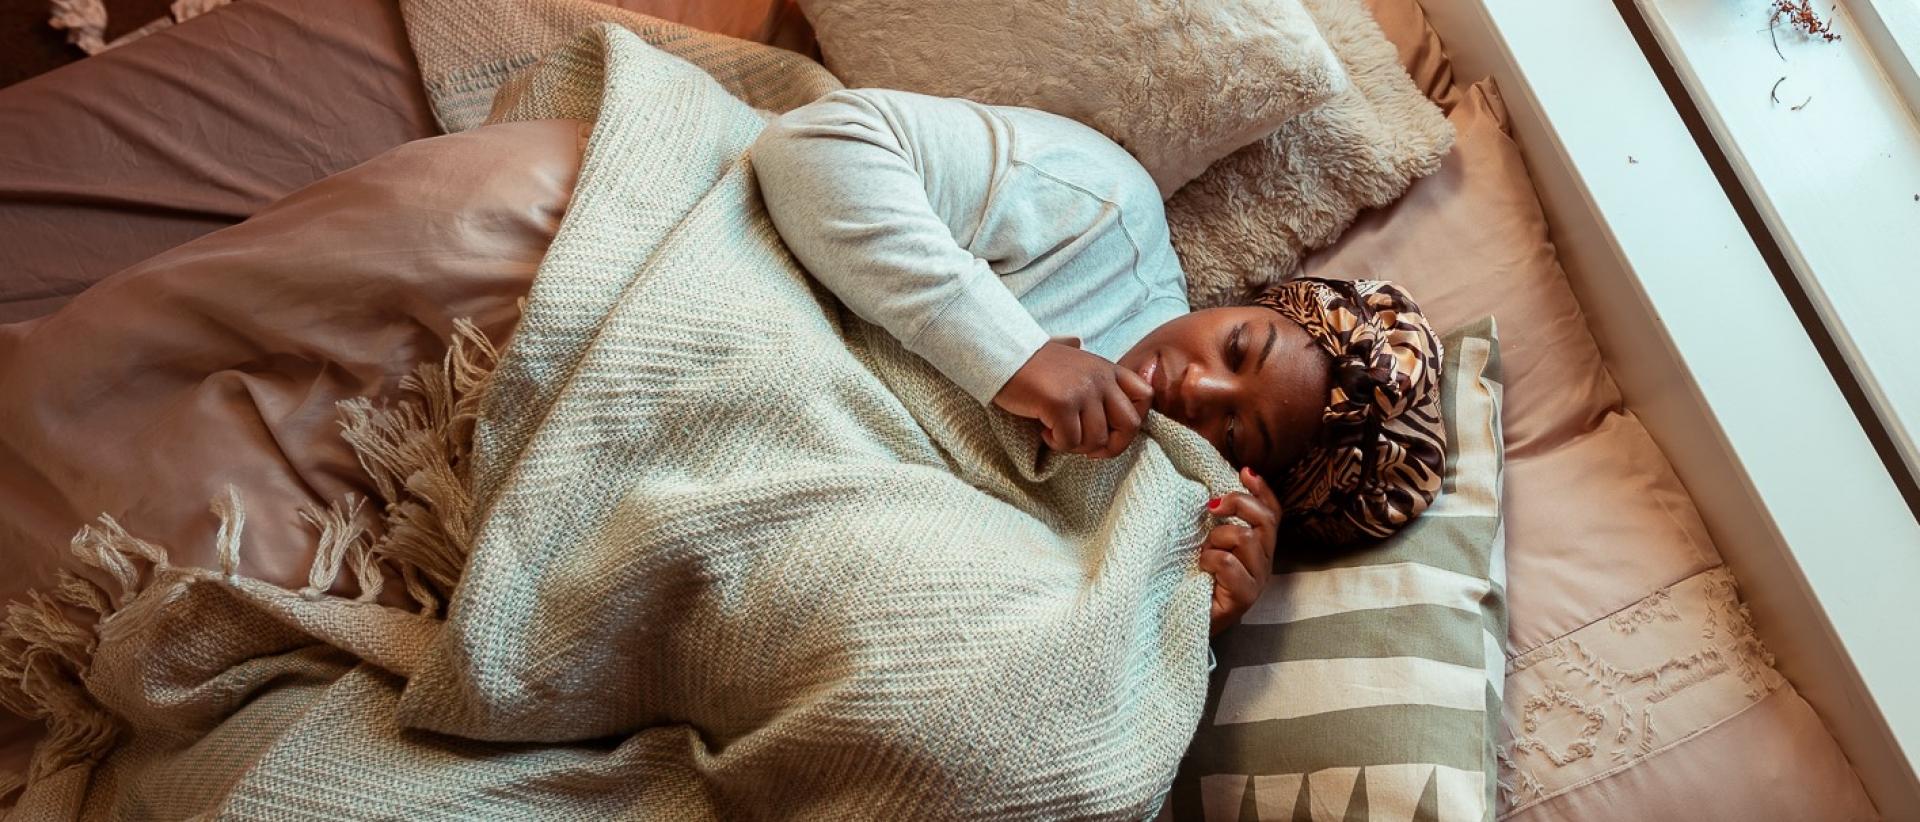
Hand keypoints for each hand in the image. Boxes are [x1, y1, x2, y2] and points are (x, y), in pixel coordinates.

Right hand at [993, 339, 1152, 458]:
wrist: (1003, 353)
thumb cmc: (1034, 364)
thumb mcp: (1072, 361)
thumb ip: (1090, 372)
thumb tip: (1089, 366)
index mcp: (1107, 369)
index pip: (1145, 396)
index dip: (1131, 422)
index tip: (1110, 432)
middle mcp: (1101, 378)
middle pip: (1129, 425)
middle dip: (1110, 446)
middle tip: (1087, 449)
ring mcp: (1082, 391)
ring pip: (1096, 440)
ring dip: (1076, 445)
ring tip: (1057, 433)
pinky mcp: (1061, 404)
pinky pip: (1069, 441)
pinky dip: (1056, 444)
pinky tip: (1044, 430)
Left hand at [1199, 467, 1280, 635]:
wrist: (1181, 620)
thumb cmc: (1194, 579)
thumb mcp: (1208, 542)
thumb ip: (1218, 521)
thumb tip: (1215, 492)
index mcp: (1258, 548)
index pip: (1273, 513)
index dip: (1262, 490)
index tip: (1244, 471)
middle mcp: (1264, 563)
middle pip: (1265, 520)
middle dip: (1239, 503)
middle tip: (1212, 507)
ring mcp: (1257, 581)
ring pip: (1246, 538)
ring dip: (1217, 539)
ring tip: (1204, 552)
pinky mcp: (1244, 597)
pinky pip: (1228, 562)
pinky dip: (1209, 559)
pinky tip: (1202, 569)